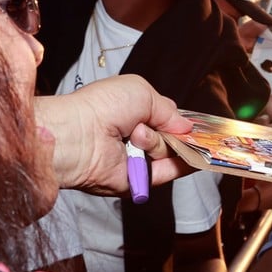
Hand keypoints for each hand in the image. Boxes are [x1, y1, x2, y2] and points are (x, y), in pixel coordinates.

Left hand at [34, 74, 191, 194]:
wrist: (79, 135)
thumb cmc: (103, 106)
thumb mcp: (142, 92)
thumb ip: (170, 110)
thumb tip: (188, 127)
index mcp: (135, 113)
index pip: (167, 118)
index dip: (179, 120)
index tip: (189, 122)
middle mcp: (137, 137)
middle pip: (173, 136)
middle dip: (172, 130)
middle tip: (149, 125)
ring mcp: (139, 159)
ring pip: (171, 152)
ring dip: (158, 142)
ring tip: (136, 136)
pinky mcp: (139, 179)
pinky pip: (169, 172)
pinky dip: (181, 164)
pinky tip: (192, 156)